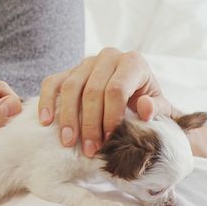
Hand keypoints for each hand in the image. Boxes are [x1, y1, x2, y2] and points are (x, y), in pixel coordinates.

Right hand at [38, 48, 175, 157]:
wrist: (137, 93)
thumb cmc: (148, 103)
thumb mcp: (161, 108)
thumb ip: (158, 109)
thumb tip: (145, 107)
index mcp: (133, 62)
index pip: (116, 89)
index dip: (111, 117)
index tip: (109, 139)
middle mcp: (109, 56)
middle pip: (92, 90)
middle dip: (90, 123)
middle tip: (89, 149)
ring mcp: (87, 62)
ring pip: (71, 87)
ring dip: (68, 117)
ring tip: (68, 142)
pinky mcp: (69, 70)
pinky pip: (53, 82)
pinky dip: (47, 101)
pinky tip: (46, 121)